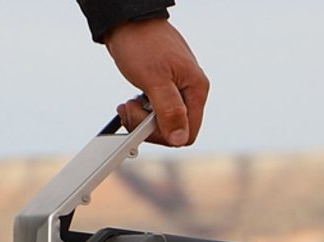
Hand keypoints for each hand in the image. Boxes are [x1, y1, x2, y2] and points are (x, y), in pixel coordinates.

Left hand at [104, 18, 208, 146]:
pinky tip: (131, 103)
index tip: (144, 125)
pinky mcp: (164, 88)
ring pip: (164, 122)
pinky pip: (156, 112)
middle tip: (131, 111)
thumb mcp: (154, 80)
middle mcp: (190, 91)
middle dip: (150, 127)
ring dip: (142, 120)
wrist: (128, 21)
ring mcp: (178, 89)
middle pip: (175, 129)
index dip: (165, 135)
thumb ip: (169, 110)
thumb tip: (180, 137)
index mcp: (196, 89)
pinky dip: (141, 112)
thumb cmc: (142, 43)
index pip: (188, 132)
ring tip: (128, 106)